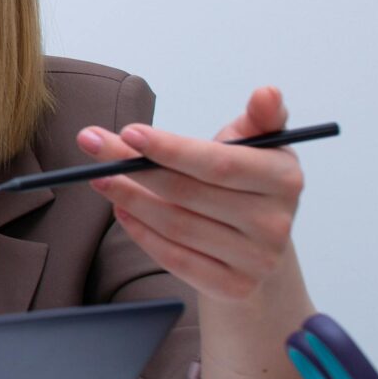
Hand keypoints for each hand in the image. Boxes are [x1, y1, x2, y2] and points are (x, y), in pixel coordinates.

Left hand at [86, 86, 304, 304]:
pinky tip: (122, 210)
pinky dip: (142, 233)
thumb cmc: (246, 182)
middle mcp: (276, 222)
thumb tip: (267, 92)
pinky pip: (176, 259)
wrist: (259, 244)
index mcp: (284, 179)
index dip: (171, 148)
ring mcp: (257, 259)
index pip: (218, 163)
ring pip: (176, 226)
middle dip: (133, 167)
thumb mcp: (256, 145)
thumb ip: (260, 117)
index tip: (127, 132)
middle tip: (92, 145)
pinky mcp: (234, 287)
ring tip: (101, 179)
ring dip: (129, 199)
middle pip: (188, 193)